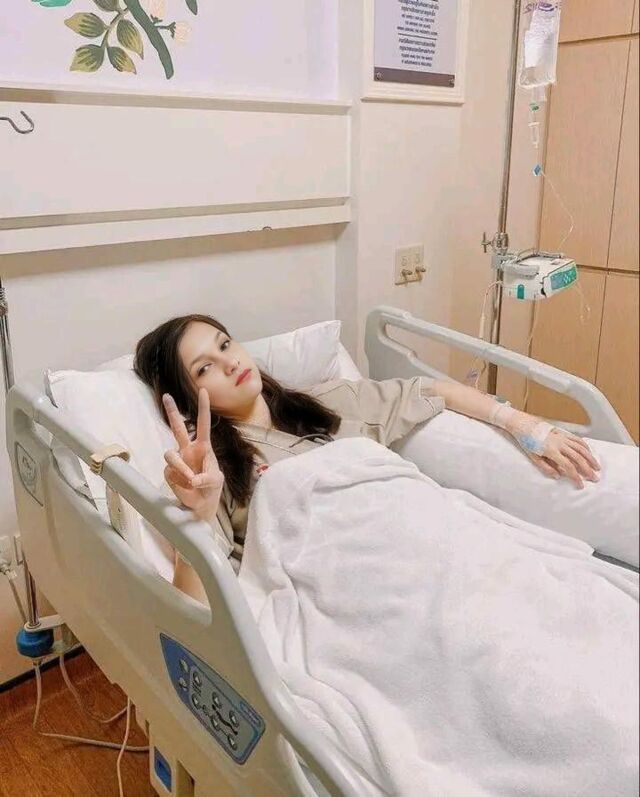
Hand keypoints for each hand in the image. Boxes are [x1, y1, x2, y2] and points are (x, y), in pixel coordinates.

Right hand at [163, 388, 223, 521]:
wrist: (201, 505)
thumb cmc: (212, 488)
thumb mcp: (215, 482)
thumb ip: (206, 479)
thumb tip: (192, 479)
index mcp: (203, 447)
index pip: (203, 424)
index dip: (203, 408)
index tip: (204, 390)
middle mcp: (188, 450)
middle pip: (177, 427)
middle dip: (171, 412)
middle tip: (166, 395)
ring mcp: (177, 460)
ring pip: (170, 456)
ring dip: (181, 468)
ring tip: (191, 480)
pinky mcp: (169, 473)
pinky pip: (171, 473)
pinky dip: (180, 482)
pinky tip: (187, 487)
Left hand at [527, 428, 600, 488]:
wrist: (523, 424)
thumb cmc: (526, 441)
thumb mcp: (533, 457)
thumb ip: (546, 467)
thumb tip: (558, 476)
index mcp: (551, 451)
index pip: (568, 466)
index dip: (576, 477)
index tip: (581, 485)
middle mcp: (559, 443)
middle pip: (578, 458)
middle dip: (588, 469)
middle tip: (594, 478)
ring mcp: (562, 437)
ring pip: (581, 448)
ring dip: (590, 458)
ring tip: (597, 467)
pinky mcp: (563, 432)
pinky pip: (577, 439)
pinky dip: (585, 446)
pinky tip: (589, 452)